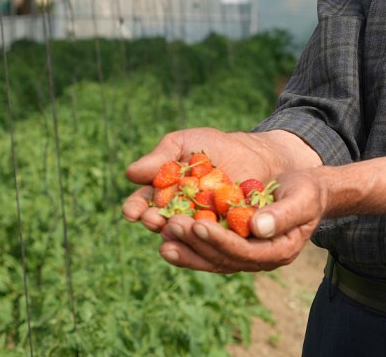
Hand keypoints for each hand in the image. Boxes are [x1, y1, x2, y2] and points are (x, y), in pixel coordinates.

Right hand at [121, 127, 318, 234]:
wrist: (255, 154)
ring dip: (179, 234)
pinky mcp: (227, 237)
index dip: (136, 208)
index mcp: (163, 197)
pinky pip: (216, 242)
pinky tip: (206, 235)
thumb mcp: (185, 144)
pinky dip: (210, 239)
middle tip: (153, 219)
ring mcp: (203, 229)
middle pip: (161, 224)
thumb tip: (130, 173)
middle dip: (155, 222)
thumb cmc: (214, 147)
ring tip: (174, 227)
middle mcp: (179, 217)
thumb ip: (161, 157)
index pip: (143, 204)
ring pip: (187, 236)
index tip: (132, 211)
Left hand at [156, 168, 328, 272]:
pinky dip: (189, 246)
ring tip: (163, 237)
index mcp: (278, 251)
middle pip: (223, 258)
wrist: (307, 191)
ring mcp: (246, 255)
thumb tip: (259, 227)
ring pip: (212, 258)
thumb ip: (284, 214)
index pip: (243, 251)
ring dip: (187, 249)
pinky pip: (210, 250)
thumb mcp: (303, 197)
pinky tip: (168, 237)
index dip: (219, 240)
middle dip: (196, 244)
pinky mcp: (235, 246)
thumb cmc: (308, 191)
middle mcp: (260, 259)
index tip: (196, 225)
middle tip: (171, 226)